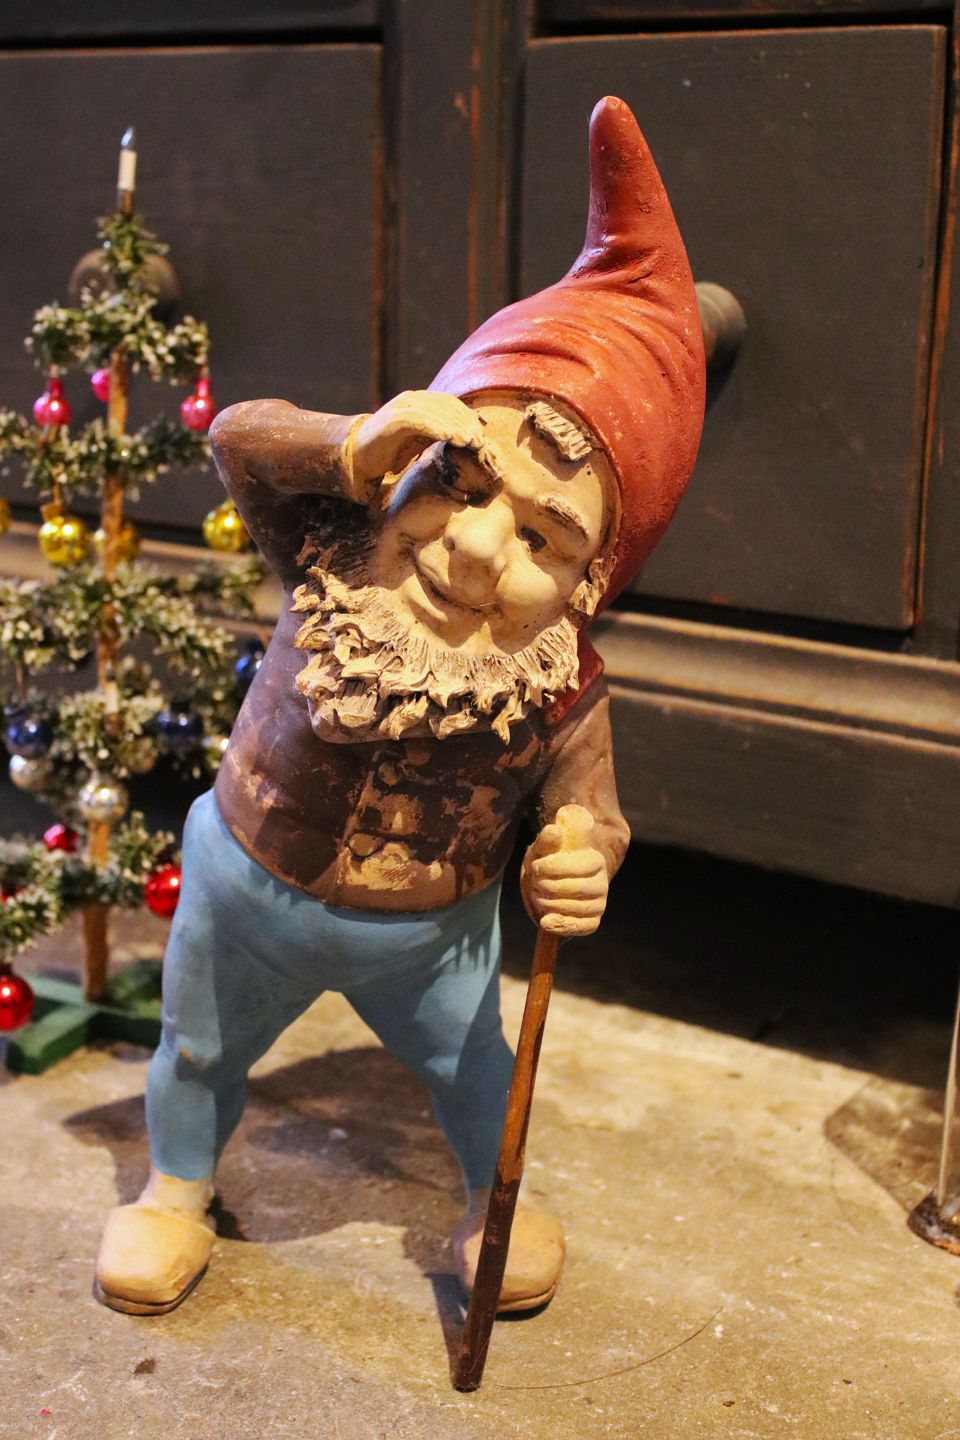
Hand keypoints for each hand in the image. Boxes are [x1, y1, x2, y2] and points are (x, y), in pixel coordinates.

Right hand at [344, 390, 484, 496]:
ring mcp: (402, 407)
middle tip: (480, 439)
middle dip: (466, 422)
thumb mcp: (420, 440)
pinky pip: (421, 421)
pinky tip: (452, 439)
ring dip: (457, 426)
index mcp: (419, 401)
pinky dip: (439, 428)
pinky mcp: (394, 420)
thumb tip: (467, 439)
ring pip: (436, 412)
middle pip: (446, 406)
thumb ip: (438, 434)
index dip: (467, 416)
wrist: (358, 456)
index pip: (450, 403)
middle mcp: (411, 399)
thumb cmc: (390, 451)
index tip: (481, 433)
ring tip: (471, 441)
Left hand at [521, 818, 608, 937]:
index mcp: (595, 860)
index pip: (581, 866)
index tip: (535, 867)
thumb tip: (554, 831)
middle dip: (550, 887)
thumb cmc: (548, 863)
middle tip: (535, 884)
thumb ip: (547, 839)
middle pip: (577, 888)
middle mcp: (602, 883)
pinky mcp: (592, 921)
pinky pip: (583, 927)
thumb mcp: (544, 849)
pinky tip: (546, 921)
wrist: (549, 884)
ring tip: (538, 897)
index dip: (555, 868)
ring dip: (551, 904)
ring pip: (577, 908)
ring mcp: (599, 904)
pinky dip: (563, 925)